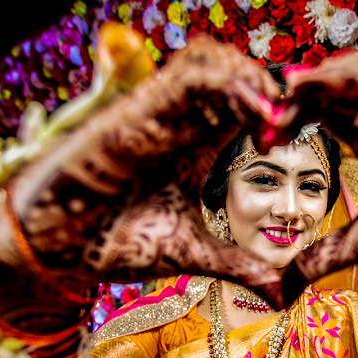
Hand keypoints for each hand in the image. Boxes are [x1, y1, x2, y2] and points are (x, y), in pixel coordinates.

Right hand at [0, 36, 287, 327]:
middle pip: (234, 71)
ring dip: (251, 79)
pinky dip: (226, 83)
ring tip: (273, 118)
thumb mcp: (193, 253)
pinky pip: (189, 77)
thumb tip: (283, 295)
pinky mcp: (139, 112)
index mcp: (196, 146)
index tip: (297, 139)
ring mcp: (160, 114)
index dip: (277, 111)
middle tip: (292, 123)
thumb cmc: (117, 244)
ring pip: (212, 62)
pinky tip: (251, 112)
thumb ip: (240, 265)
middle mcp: (181, 122)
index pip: (244, 104)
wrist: (59, 250)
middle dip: (271, 88)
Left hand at [272, 54, 357, 322]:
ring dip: (329, 79)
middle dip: (301, 92)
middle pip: (339, 86)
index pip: (324, 109)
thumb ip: (325, 256)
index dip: (290, 114)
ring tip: (293, 90)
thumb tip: (279, 290)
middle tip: (265, 107)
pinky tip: (339, 85)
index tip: (260, 135)